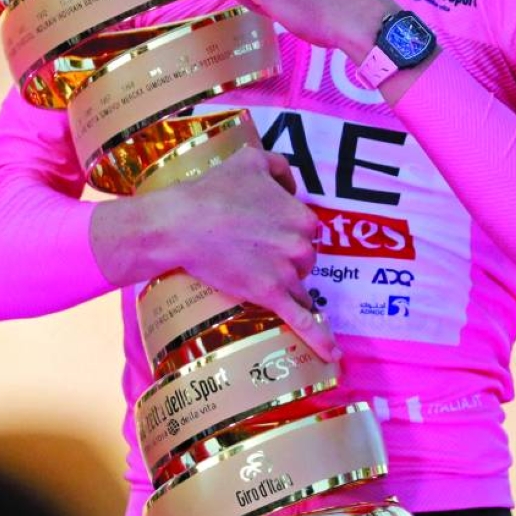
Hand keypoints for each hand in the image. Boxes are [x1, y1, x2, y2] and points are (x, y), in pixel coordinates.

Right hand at [90, 145, 339, 361]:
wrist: (181, 223)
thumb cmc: (213, 189)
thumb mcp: (252, 160)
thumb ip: (280, 168)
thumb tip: (291, 186)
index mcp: (302, 215)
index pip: (306, 228)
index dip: (285, 229)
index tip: (264, 228)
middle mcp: (301, 244)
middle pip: (304, 258)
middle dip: (284, 257)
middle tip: (251, 248)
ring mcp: (287, 273)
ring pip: (299, 284)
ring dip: (284, 283)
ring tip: (255, 275)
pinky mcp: (271, 295)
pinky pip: (303, 320)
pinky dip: (320, 339)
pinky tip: (333, 356)